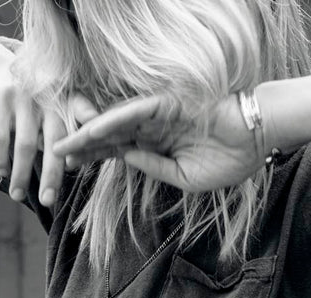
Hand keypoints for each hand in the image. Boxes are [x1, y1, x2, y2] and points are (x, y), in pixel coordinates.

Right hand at [0, 42, 101, 205]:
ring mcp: (24, 97)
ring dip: (21, 175)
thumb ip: (63, 130)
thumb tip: (70, 166)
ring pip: (25, 145)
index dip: (90, 122)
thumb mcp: (51, 108)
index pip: (82, 110)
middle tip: (48, 202)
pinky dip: (0, 159)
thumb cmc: (31, 103)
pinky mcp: (0, 99)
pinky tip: (3, 171)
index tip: (99, 138)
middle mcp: (48, 97)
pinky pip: (0, 138)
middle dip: (52, 175)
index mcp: (66, 100)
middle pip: (55, 142)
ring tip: (17, 196)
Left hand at [50, 90, 264, 191]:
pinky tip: (92, 131)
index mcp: (156, 147)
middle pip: (109, 137)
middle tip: (54, 156)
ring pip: (115, 124)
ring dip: (89, 135)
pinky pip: (133, 112)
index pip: (117, 152)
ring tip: (64, 145)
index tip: (70, 169)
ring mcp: (157, 115)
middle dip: (81, 147)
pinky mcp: (165, 104)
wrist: (255, 140)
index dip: (93, 159)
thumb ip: (155, 170)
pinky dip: (113, 122)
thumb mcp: (185, 180)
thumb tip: (126, 160)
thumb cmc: (228, 160)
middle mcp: (152, 128)